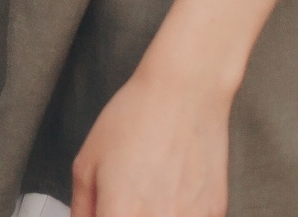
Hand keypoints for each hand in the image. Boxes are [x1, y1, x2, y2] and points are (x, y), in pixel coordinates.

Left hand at [70, 59, 231, 216]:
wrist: (185, 93)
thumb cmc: (136, 118)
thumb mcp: (87, 161)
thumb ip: (82, 206)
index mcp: (122, 212)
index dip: (104, 216)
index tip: (103, 209)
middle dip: (122, 213)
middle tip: (123, 196)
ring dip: (150, 212)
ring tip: (149, 189)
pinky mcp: (215, 213)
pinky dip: (177, 211)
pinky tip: (171, 189)